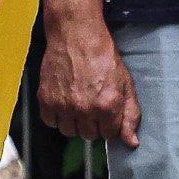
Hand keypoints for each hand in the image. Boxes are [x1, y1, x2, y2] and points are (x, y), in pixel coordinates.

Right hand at [37, 15, 140, 143]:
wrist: (76, 35)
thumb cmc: (102, 56)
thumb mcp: (126, 83)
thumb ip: (130, 115)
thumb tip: (132, 143)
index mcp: (107, 106)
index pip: (110, 134)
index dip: (110, 122)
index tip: (107, 109)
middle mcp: (84, 109)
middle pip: (90, 135)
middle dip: (94, 123)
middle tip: (93, 102)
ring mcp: (63, 105)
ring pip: (70, 132)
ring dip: (75, 122)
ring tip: (79, 102)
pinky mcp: (46, 100)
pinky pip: (51, 122)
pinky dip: (57, 116)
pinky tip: (64, 101)